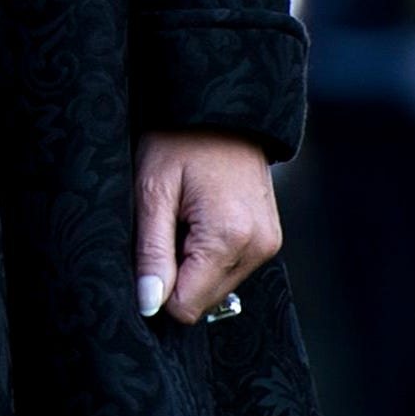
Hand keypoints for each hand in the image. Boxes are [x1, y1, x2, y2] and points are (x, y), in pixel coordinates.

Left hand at [133, 131, 279, 324]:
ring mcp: (268, 245)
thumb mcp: (152, 191)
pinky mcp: (269, 239)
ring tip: (182, 217)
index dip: (157, 289)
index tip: (146, 252)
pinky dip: (208, 254)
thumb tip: (148, 305)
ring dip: (191, 264)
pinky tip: (198, 218)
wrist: (222, 108)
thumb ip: (151, 252)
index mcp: (229, 238)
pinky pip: (230, 268)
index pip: (186, 307)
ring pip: (217, 287)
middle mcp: (258, 248)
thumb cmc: (179, 141)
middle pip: (203, 300)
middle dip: (175, 275)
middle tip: (165, 226)